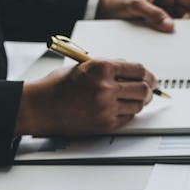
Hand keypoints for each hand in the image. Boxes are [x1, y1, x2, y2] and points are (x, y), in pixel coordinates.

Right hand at [16, 59, 156, 136]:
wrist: (39, 107)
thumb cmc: (57, 86)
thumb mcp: (84, 66)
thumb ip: (109, 67)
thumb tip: (131, 71)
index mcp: (102, 67)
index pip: (138, 70)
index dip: (148, 75)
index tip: (150, 78)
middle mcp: (106, 87)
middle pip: (143, 88)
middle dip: (149, 89)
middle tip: (149, 90)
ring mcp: (106, 107)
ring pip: (138, 105)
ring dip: (138, 103)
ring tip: (133, 100)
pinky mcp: (104, 124)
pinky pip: (127, 118)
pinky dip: (128, 114)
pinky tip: (121, 109)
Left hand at [96, 0, 189, 31]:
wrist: (103, 9)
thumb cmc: (118, 2)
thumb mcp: (133, 6)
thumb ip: (152, 14)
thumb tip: (170, 25)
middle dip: (189, 24)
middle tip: (184, 34)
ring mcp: (166, 9)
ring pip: (183, 22)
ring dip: (180, 30)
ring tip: (168, 34)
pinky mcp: (161, 19)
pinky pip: (173, 27)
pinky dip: (173, 33)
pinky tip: (167, 37)